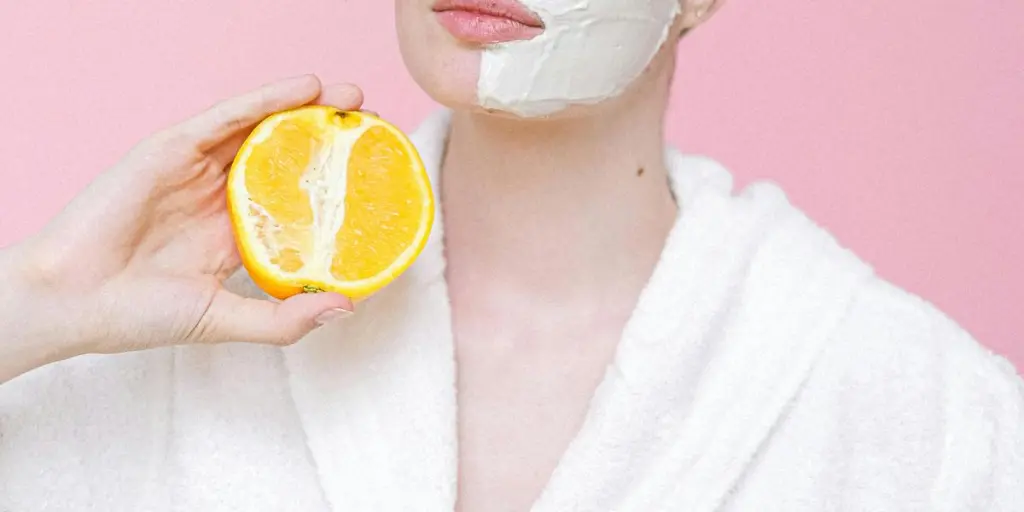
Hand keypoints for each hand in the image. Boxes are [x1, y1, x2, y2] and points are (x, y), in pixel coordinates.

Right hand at [2, 75, 358, 381]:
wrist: (73, 302)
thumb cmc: (138, 316)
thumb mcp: (224, 320)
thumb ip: (283, 319)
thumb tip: (347, 308)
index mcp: (233, 233)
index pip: (293, 200)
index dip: (332, 186)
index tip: (374, 178)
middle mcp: (219, 196)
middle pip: (283, 156)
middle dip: (328, 141)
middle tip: (372, 129)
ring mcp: (196, 169)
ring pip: (260, 128)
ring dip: (307, 109)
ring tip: (352, 99)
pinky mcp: (172, 148)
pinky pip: (226, 117)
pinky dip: (266, 99)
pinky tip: (305, 88)